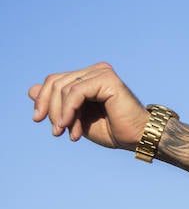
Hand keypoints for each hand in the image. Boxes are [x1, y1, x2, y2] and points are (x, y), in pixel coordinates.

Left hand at [29, 63, 150, 149]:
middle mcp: (95, 70)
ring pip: (64, 88)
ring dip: (61, 114)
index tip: (39, 121)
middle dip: (49, 108)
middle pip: (55, 82)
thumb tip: (31, 89)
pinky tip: (68, 126)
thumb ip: (56, 104)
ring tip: (68, 133)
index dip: (42, 100)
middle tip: (56, 131)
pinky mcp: (107, 78)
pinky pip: (75, 91)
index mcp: (88, 77)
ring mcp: (101, 72)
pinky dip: (68, 110)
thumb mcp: (76, 118)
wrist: (137, 137)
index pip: (54, 81)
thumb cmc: (112, 130)